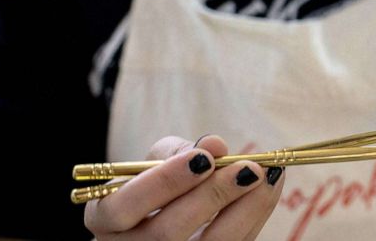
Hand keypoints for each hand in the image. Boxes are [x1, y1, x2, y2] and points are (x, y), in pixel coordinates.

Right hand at [84, 135, 284, 239]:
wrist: (164, 223)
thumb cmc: (155, 187)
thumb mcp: (156, 164)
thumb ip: (179, 151)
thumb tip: (215, 144)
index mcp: (106, 219)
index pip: (123, 206)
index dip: (164, 183)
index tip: (203, 158)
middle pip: (167, 232)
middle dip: (213, 195)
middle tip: (248, 167)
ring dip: (245, 208)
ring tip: (268, 174)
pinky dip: (255, 215)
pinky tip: (269, 187)